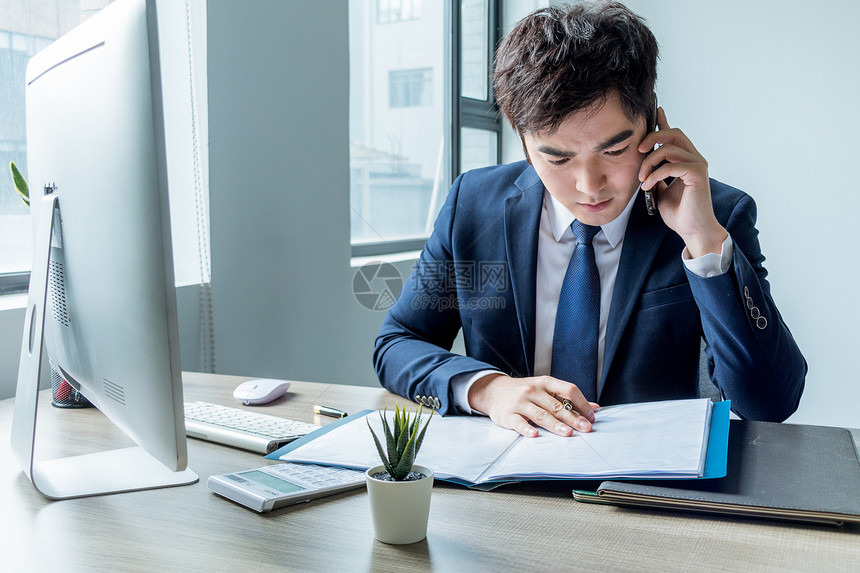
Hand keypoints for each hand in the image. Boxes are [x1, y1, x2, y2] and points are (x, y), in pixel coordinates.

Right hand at [467, 373, 596, 437]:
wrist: (493, 390)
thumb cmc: (523, 391)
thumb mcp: (544, 388)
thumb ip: (567, 398)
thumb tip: (594, 407)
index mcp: (545, 382)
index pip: (568, 390)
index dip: (582, 403)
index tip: (591, 416)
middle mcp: (533, 390)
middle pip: (557, 405)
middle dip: (573, 418)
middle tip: (586, 429)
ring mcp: (520, 402)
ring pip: (541, 414)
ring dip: (555, 425)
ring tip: (567, 433)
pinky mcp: (508, 415)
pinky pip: (519, 423)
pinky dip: (527, 429)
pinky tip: (535, 435)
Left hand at [637, 107, 727, 257]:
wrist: (692, 231)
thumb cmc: (679, 213)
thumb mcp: (661, 190)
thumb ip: (656, 175)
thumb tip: (644, 166)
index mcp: (686, 160)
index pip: (674, 135)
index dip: (663, 122)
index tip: (654, 110)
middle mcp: (694, 158)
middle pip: (674, 133)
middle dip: (652, 137)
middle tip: (637, 150)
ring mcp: (698, 165)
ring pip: (670, 148)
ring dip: (649, 162)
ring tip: (642, 179)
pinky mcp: (697, 174)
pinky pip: (672, 165)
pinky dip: (656, 174)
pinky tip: (648, 185)